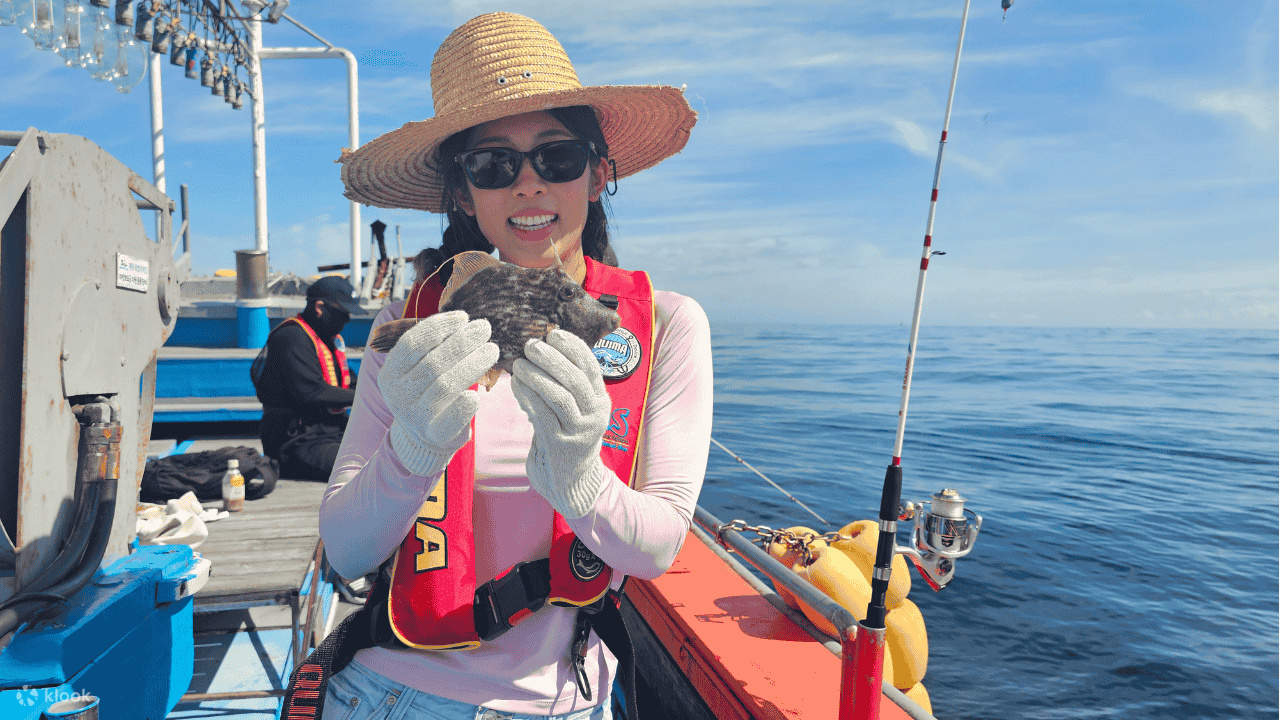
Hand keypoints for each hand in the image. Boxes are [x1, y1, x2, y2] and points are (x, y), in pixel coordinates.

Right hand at [376, 311, 497, 475]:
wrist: (423, 436)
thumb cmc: (427, 391)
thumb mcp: (418, 369)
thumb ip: (433, 347)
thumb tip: (464, 321)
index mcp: (390, 373)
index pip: (412, 344)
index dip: (439, 327)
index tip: (463, 317)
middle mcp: (398, 394)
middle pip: (433, 362)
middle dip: (462, 342)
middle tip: (484, 328)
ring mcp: (415, 416)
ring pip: (446, 384)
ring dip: (473, 364)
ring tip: (491, 350)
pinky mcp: (435, 434)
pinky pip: (452, 417)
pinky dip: (466, 404)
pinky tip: (477, 394)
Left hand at [511, 329, 610, 517]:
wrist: (569, 481)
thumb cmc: (566, 436)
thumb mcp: (575, 409)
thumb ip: (566, 384)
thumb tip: (543, 348)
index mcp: (601, 401)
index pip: (591, 367)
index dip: (573, 347)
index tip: (553, 334)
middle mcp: (595, 415)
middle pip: (576, 379)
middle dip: (552, 358)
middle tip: (531, 345)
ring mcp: (579, 432)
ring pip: (559, 396)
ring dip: (536, 376)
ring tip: (518, 364)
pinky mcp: (560, 446)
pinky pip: (541, 415)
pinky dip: (526, 396)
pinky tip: (515, 385)